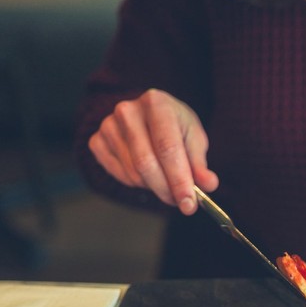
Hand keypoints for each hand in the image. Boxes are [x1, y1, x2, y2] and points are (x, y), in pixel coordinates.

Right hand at [87, 88, 217, 213]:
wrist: (149, 115)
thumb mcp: (193, 138)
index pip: (167, 148)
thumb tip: (208, 184)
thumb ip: (199, 163)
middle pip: (146, 162)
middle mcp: (127, 111)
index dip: (179, 179)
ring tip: (167, 181)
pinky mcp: (96, 141)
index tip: (189, 204)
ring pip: (133, 173)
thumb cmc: (175, 127)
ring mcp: (108, 125)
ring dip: (154, 187)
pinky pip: (119, 175)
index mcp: (156, 103)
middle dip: (166, 189)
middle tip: (182, 203)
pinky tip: (148, 174)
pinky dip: (137, 183)